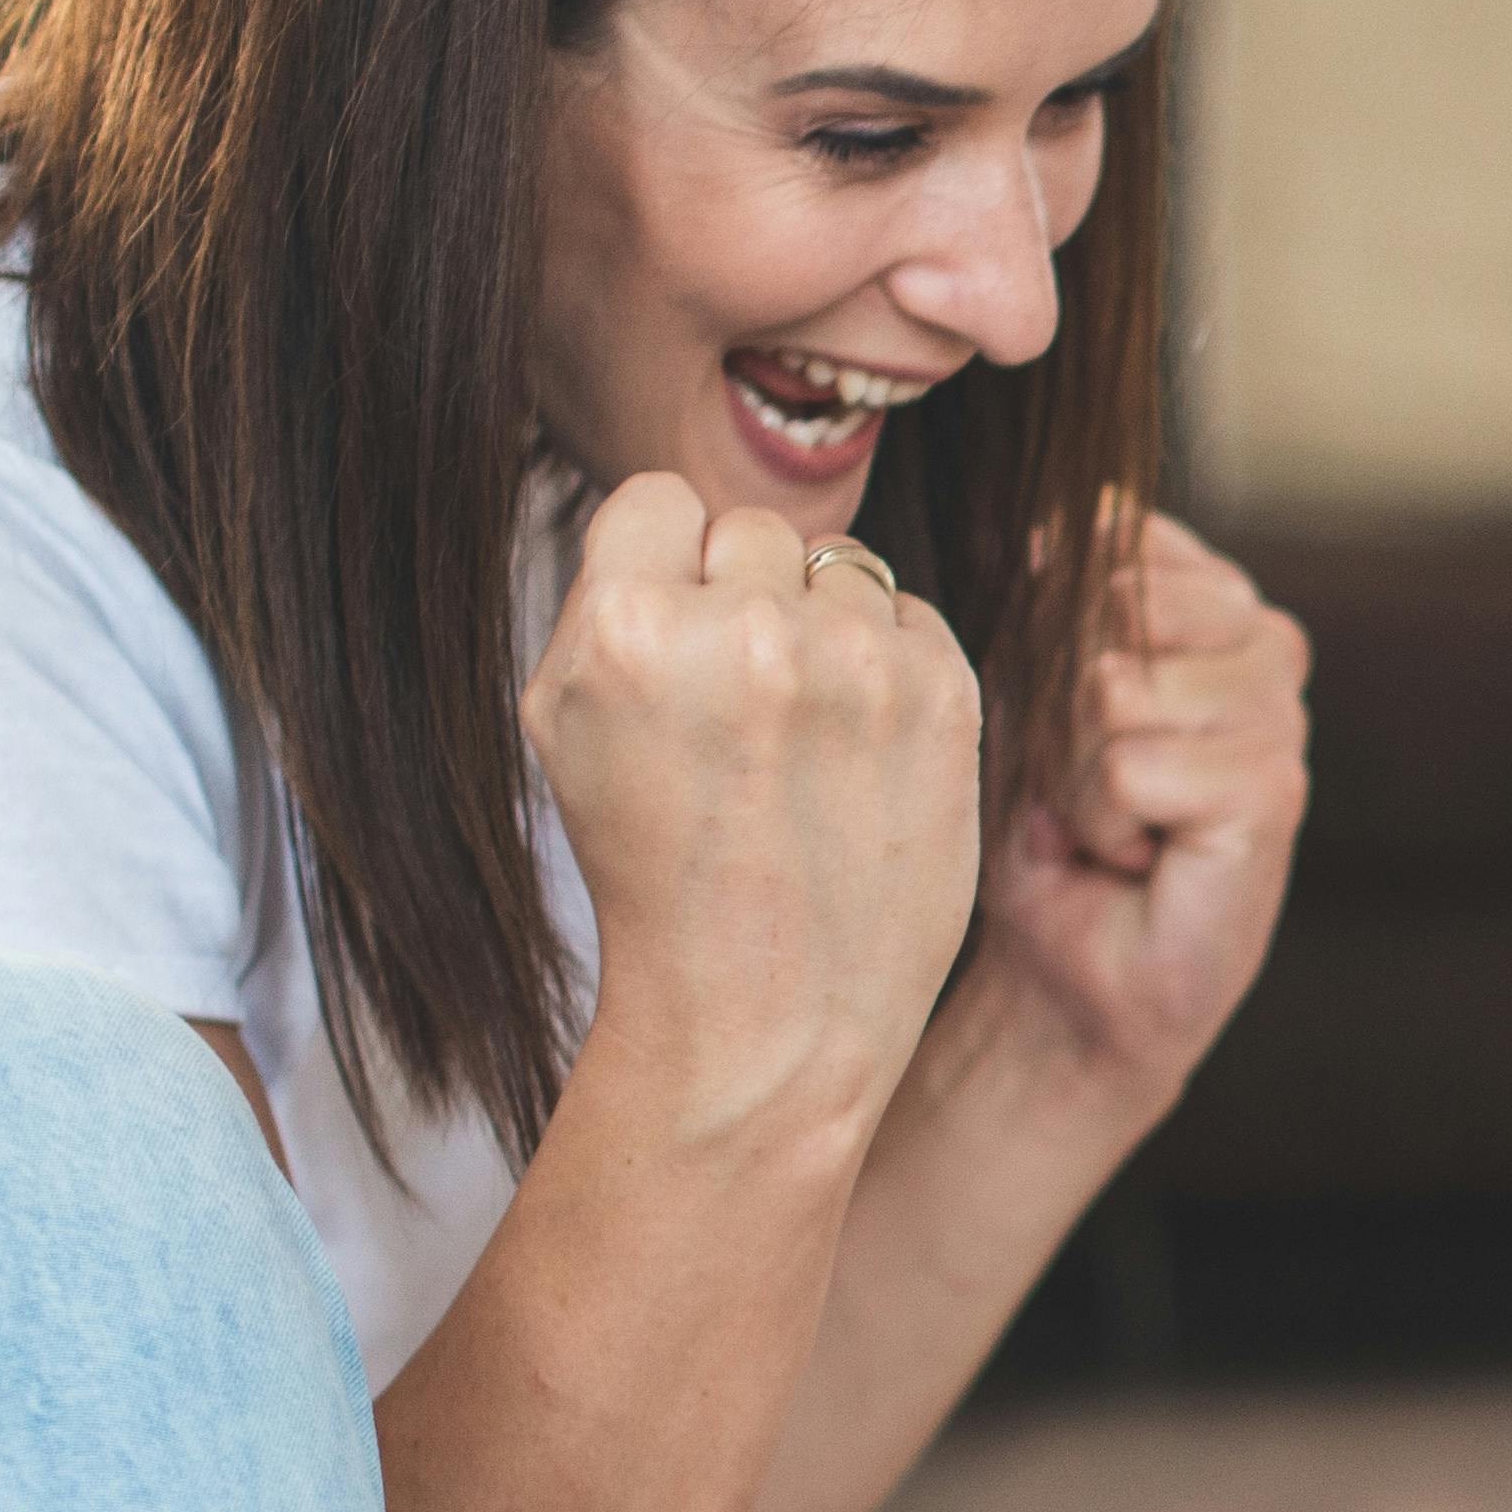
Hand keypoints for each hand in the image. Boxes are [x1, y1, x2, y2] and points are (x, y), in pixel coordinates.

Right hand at [529, 473, 988, 1159]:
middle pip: (753, 530)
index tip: (676, 646)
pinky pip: (910, 617)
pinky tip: (859, 755)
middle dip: (744, 602)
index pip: (661, 498)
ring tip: (800, 743)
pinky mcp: (946, 692)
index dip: (667, 569)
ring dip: (822, 631)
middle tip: (738, 716)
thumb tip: (675, 513)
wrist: (769, 1012)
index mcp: (630, 628)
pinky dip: (890, 669)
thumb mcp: (565, 727)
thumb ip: (608, 598)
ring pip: (840, 568)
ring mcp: (858, 661)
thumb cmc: (658, 873)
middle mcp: (748, 630)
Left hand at [959, 503, 1311, 1105]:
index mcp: (1216, 605)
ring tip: (1102, 822)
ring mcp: (1280, 717)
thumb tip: (1042, 528)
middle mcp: (1265, 646)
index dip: (1050, 630)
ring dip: (1073, 773)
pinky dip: (1097, 821)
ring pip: (1115, 686)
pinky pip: (1130, 763)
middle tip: (1079, 782)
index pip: (1116, 541)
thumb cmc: (1043, 833)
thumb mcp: (1022, 690)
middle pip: (1111, 607)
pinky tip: (1130, 856)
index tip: (1064, 715)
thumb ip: (1042, 605)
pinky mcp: (1273, 792)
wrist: (1067, 973)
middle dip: (1059, 704)